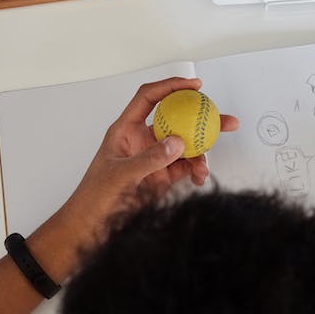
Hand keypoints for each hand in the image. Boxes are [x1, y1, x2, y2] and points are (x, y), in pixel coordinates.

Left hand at [57, 77, 238, 252]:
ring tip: (204, 165)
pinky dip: (196, 171)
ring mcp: (154, 158)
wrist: (91, 227)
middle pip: (176, 120)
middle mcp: (142, 140)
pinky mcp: (162, 177)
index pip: (149, 98)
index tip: (193, 86)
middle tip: (223, 119)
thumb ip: (148, 159)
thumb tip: (176, 142)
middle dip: (200, 118)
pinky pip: (185, 168)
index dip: (171, 87)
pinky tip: (199, 178)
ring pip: (185, 146)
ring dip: (200, 152)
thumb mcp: (120, 175)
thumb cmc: (94, 197)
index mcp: (126, 129)